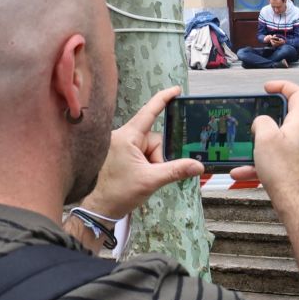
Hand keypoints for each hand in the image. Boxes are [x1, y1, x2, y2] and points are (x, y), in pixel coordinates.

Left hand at [81, 85, 202, 214]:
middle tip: (154, 173)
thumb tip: (198, 166)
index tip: (176, 90)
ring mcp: (122, 146)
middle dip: (159, 157)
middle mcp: (123, 137)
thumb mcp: (151, 180)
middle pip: (154, 139)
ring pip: (150, 148)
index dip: (163, 99)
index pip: (149, 113)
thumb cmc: (119, 193)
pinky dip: (148, 165)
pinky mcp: (121, 155)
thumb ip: (176, 170)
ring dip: (154, 163)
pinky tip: (141, 176)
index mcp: (127, 137)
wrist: (100, 209)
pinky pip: (143, 154)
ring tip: (145, 178)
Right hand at [228, 80, 298, 207]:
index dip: (284, 86)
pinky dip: (259, 164)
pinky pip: (275, 160)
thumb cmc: (283, 171)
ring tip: (246, 154)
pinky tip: (242, 172)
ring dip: (259, 147)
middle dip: (267, 121)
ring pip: (277, 142)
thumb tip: (261, 123)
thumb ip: (262, 122)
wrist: (293, 202)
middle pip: (287, 118)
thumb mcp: (265, 138)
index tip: (269, 87)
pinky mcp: (295, 168)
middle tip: (255, 123)